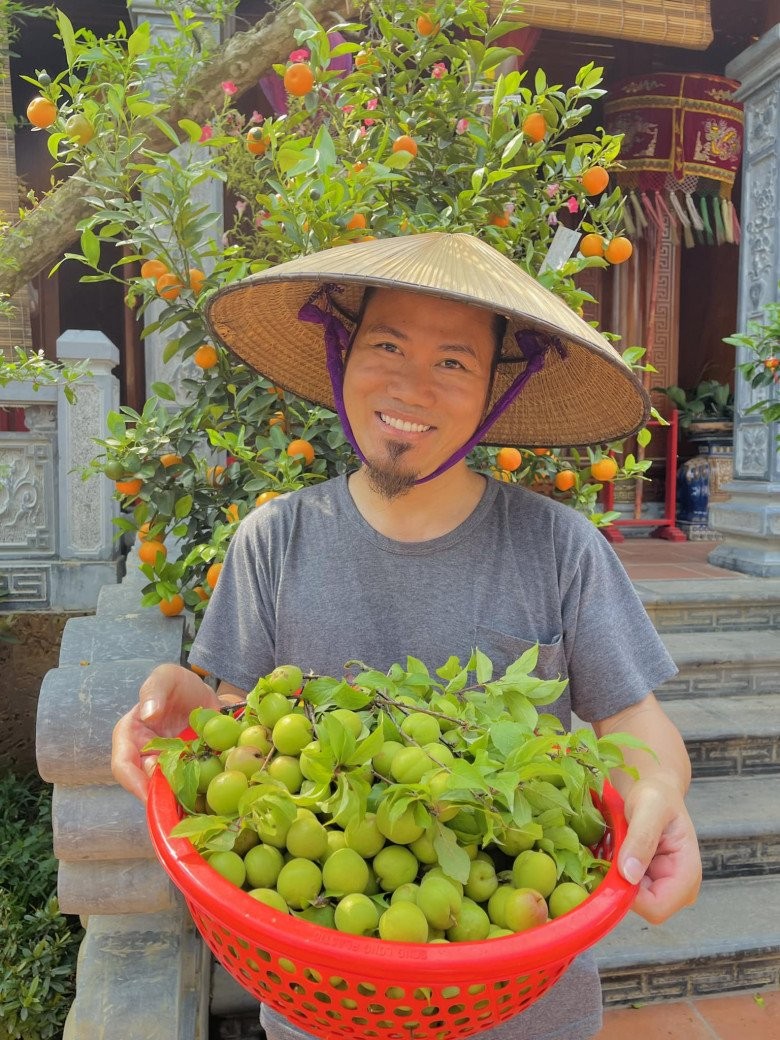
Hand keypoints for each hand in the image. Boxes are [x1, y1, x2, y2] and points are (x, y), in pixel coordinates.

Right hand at [111, 663, 220, 802]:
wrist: (204, 694)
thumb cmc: (177, 685)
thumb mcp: (166, 677)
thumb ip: (154, 690)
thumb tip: (148, 713)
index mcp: (130, 735)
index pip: (123, 764)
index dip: (133, 782)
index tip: (150, 793)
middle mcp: (143, 757)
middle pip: (145, 785)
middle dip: (160, 795)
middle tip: (180, 801)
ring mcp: (164, 768)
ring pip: (166, 792)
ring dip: (178, 800)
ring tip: (194, 809)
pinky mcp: (185, 774)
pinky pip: (187, 790)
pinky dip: (195, 797)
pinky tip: (208, 802)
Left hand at [617, 776, 701, 923]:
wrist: (655, 792)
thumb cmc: (656, 796)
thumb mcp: (649, 807)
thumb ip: (641, 838)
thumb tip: (629, 875)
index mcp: (687, 875)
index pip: (656, 908)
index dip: (629, 895)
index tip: (611, 868)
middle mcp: (679, 890)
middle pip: (641, 907)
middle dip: (620, 884)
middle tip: (609, 851)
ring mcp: (664, 889)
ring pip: (629, 900)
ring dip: (614, 878)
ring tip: (612, 848)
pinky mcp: (649, 885)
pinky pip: (624, 890)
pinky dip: (613, 874)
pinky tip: (612, 852)